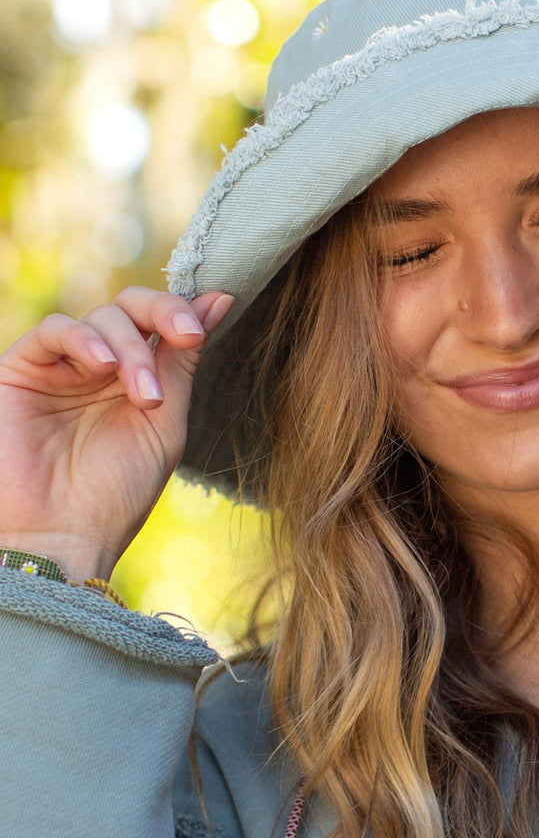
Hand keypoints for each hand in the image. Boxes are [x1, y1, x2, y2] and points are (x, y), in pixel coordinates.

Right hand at [0, 287, 232, 580]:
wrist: (62, 538)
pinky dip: (85, 340)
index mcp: (136, 379)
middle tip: (188, 340)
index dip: (184, 311)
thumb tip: (218, 299)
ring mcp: (61, 367)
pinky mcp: (21, 370)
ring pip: (101, 317)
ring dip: (132, 348)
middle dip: (164, 316)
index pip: (159, 323)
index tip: (213, 315)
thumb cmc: (116, 493)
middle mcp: (98, 367)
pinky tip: (104, 368)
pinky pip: (54, 331)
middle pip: (132, 308)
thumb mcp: (164, 423)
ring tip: (144, 395)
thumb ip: (182, 363)